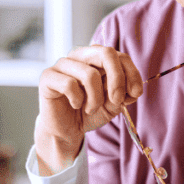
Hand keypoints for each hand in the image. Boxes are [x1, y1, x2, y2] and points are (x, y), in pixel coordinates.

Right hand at [34, 45, 143, 174]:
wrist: (66, 130)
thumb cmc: (90, 112)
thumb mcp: (113, 104)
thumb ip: (124, 93)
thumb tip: (132, 89)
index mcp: (97, 57)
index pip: (120, 56)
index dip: (132, 74)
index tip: (135, 94)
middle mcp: (80, 55)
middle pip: (106, 53)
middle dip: (118, 79)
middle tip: (117, 100)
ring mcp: (63, 64)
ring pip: (90, 74)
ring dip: (96, 98)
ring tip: (91, 108)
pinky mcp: (48, 76)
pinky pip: (69, 84)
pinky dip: (77, 100)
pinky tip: (75, 105)